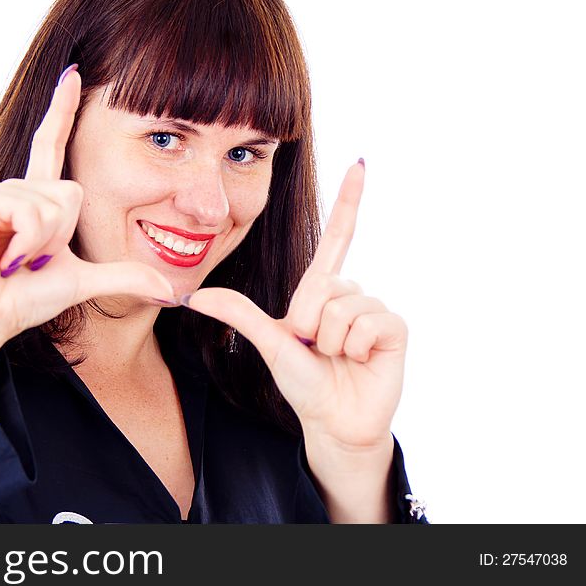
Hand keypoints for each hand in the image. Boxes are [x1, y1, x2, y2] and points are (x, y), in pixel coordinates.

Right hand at [0, 66, 174, 396]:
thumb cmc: (25, 298)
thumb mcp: (83, 281)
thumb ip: (124, 276)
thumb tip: (170, 291)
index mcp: (40, 199)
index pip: (53, 144)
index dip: (63, 109)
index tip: (74, 73)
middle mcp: (20, 188)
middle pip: (72, 192)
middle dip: (61, 236)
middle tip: (33, 261)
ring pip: (53, 204)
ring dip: (42, 245)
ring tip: (16, 261)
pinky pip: (30, 212)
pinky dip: (26, 243)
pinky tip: (4, 258)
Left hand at [182, 161, 406, 451]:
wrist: (334, 421)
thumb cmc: (303, 382)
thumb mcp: (269, 342)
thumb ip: (238, 314)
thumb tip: (191, 295)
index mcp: (321, 290)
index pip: (338, 237)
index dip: (348, 201)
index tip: (360, 163)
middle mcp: (350, 292)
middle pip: (321, 286)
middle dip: (309, 325)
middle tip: (317, 350)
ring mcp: (374, 308)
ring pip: (341, 306)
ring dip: (330, 341)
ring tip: (337, 357)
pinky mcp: (394, 327)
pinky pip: (366, 322)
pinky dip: (353, 348)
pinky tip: (359, 361)